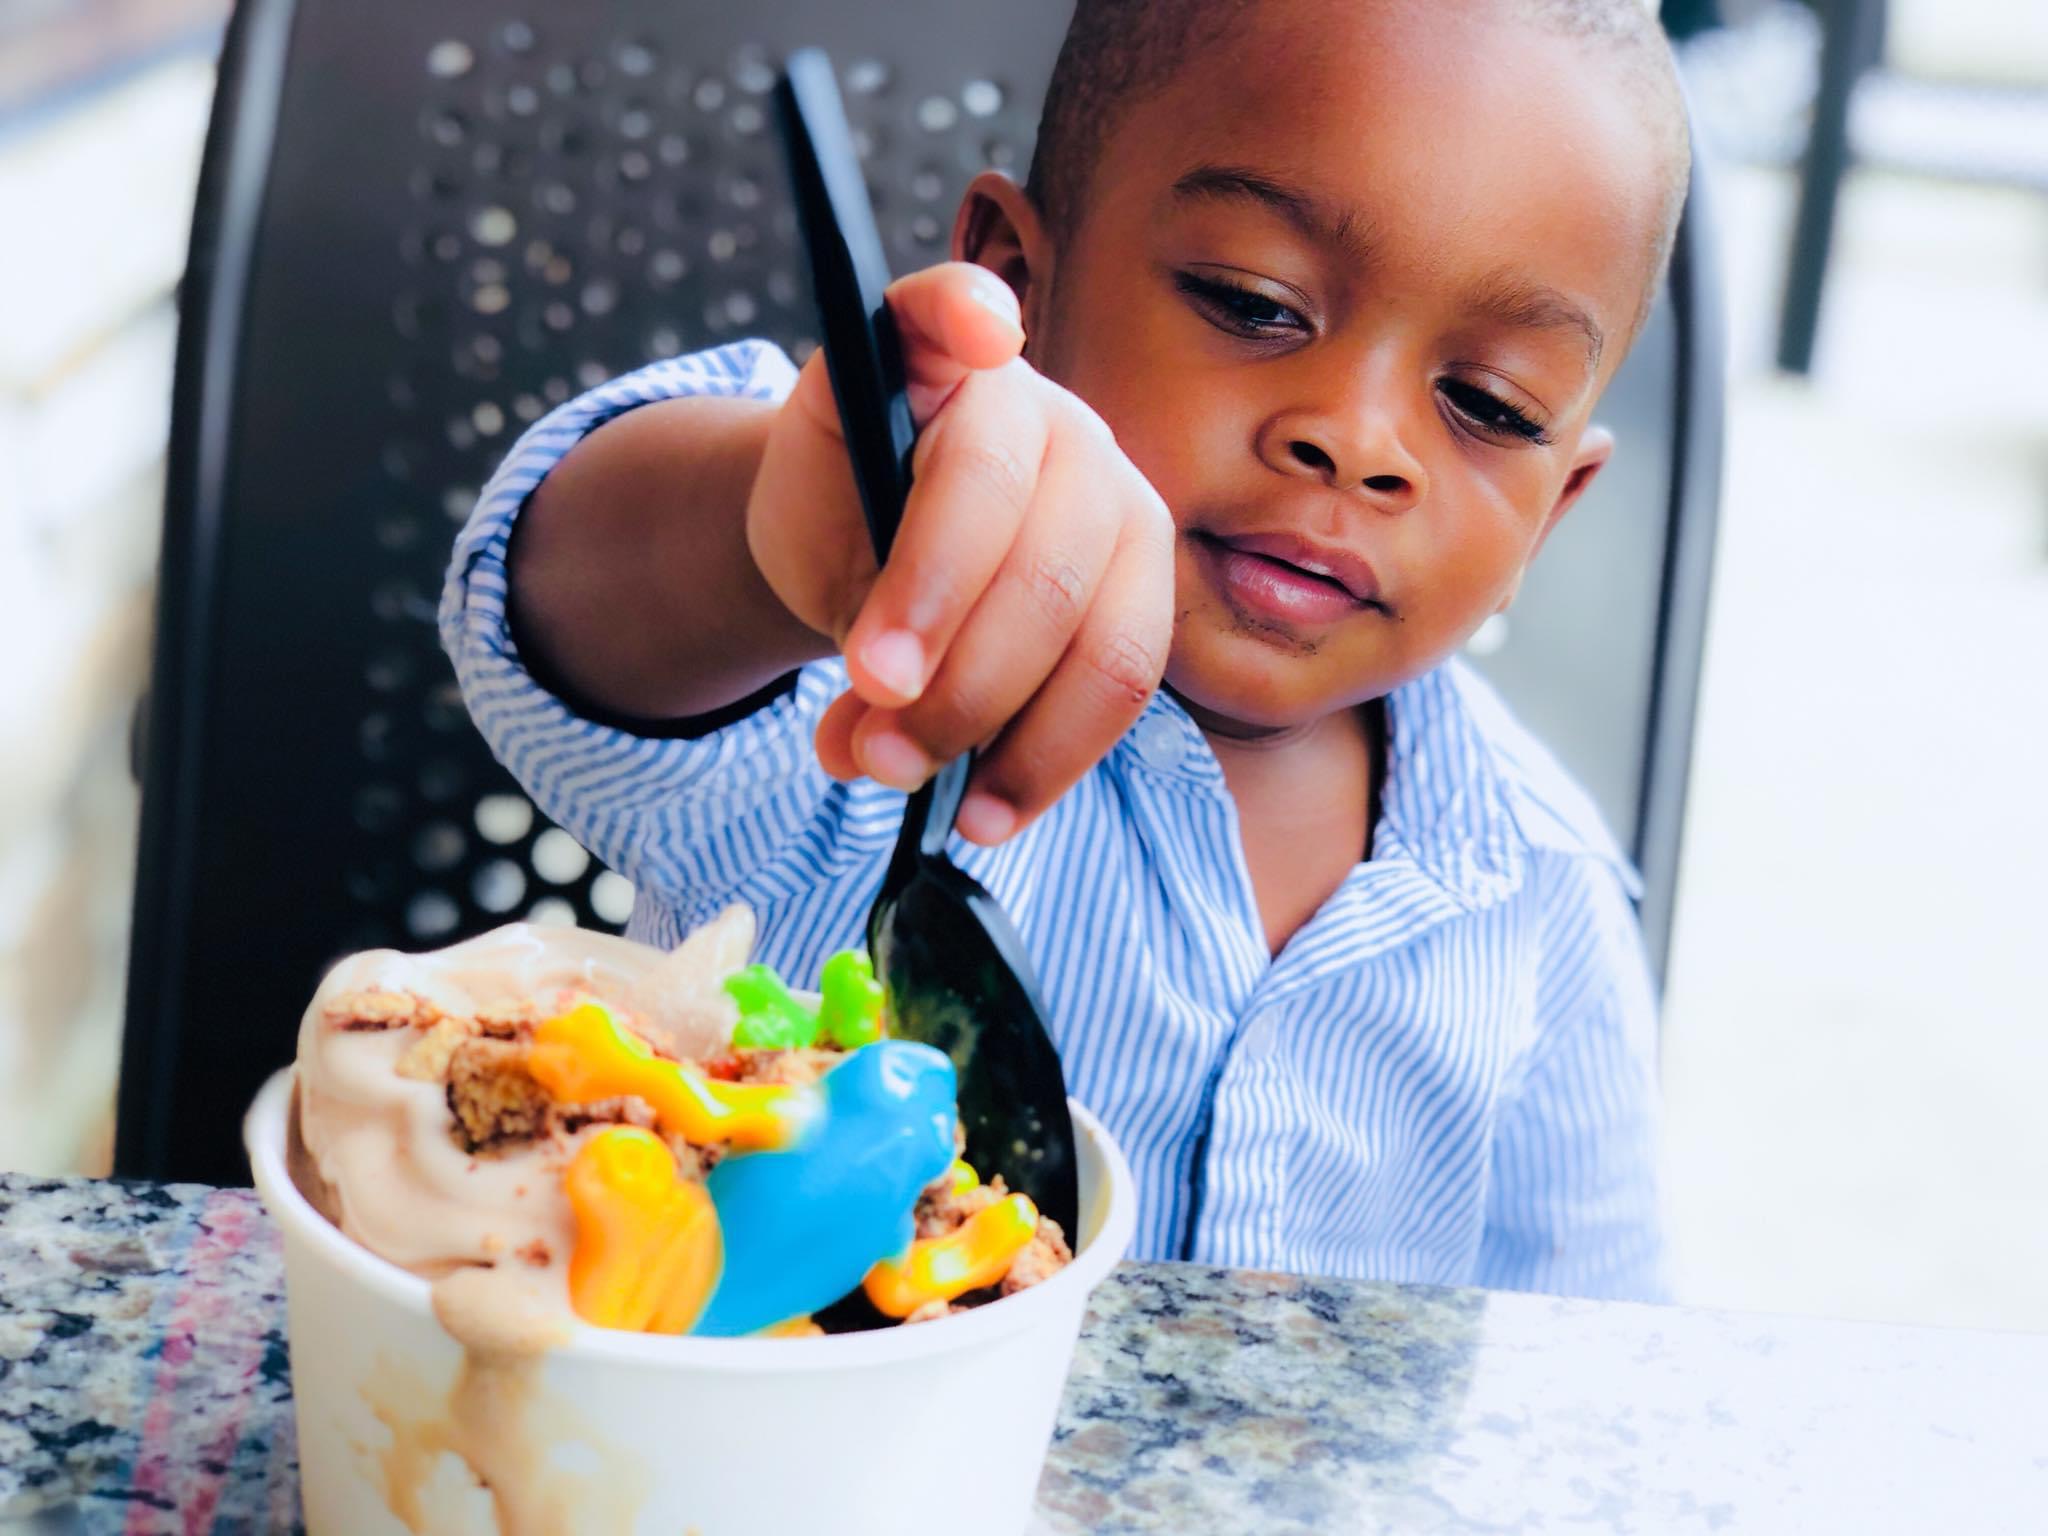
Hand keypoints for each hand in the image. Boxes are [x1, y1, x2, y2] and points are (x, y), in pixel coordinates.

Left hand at [746, 262, 1174, 844]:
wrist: (878, 547)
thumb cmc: (840, 508)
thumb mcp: (802, 503)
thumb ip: (822, 563)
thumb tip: (874, 703)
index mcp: (953, 363)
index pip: (957, 328)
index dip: (968, 319)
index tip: (977, 334)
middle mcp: (1060, 421)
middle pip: (1033, 550)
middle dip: (949, 662)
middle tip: (866, 739)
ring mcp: (1121, 507)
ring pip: (1097, 638)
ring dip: (993, 728)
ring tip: (898, 776)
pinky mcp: (1146, 596)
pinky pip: (1119, 692)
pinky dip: (1044, 764)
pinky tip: (982, 811)